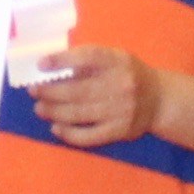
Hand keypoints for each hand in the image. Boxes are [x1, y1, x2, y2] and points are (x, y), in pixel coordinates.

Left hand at [29, 45, 160, 149]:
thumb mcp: (115, 58)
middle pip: (78, 90)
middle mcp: (121, 84)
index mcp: (118, 61)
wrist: (159, 100)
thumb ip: (89, 60)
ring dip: (54, 112)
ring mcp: (121, 110)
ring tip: (40, 108)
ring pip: (79, 113)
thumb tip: (51, 66)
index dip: (62, 60)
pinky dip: (69, 133)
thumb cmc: (128, 75)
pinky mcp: (120, 131)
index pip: (87, 57)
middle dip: (50, 91)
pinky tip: (56, 127)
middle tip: (34, 91)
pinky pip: (89, 135)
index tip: (40, 64)